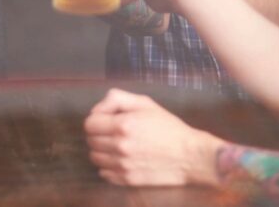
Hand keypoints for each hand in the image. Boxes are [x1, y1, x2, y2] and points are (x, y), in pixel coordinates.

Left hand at [84, 88, 220, 186]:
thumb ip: (117, 99)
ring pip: (95, 158)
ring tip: (115, 146)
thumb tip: (97, 109)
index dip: (96, 119)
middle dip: (98, 134)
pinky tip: (120, 160)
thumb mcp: (145, 103)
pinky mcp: (127, 180)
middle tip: (111, 132)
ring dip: (101, 150)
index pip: (89, 124)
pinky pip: (104, 174)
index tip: (105, 120)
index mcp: (123, 125)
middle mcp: (119, 146)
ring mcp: (122, 165)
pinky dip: (108, 166)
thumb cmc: (168, 126)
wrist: (188, 156)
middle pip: (90, 141)